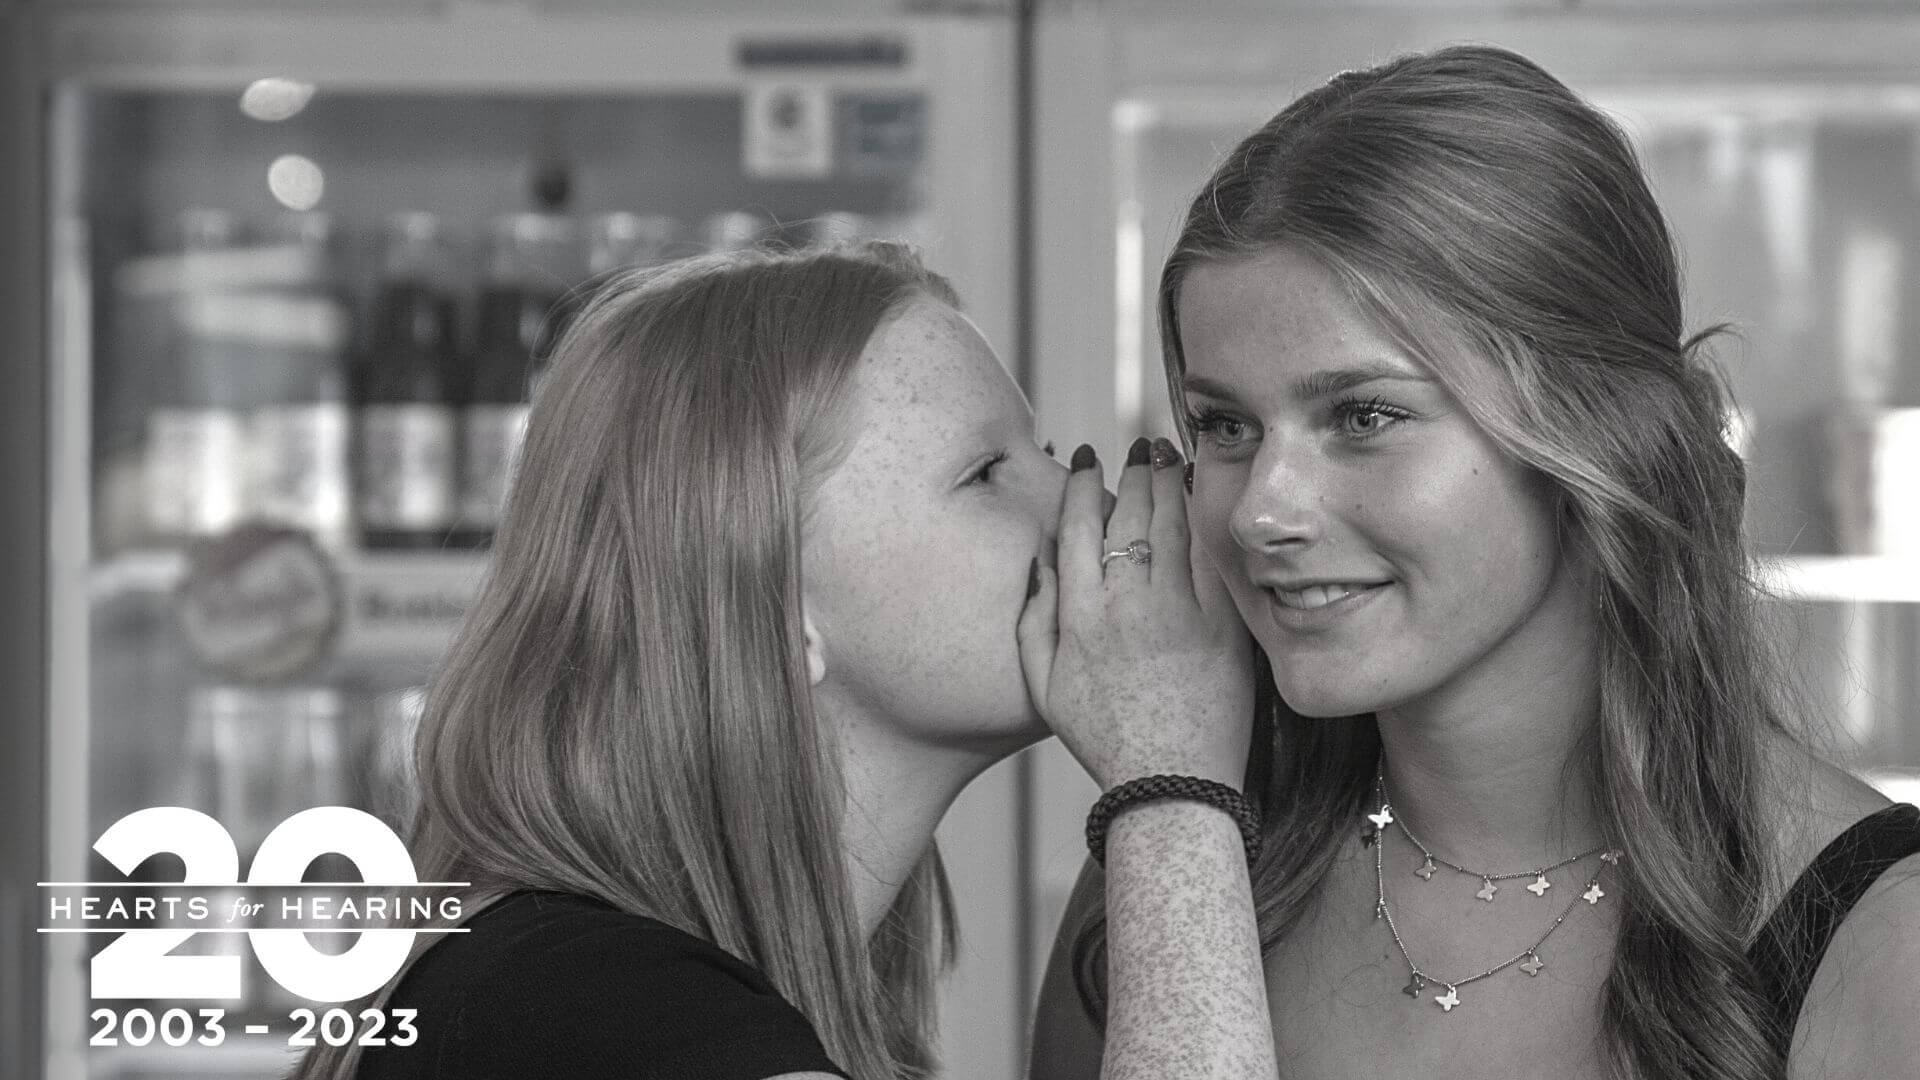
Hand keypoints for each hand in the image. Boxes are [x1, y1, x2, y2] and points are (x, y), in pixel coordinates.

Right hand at [1019, 438, 1255, 790]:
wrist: (1171, 788)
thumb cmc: (1104, 741)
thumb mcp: (1044, 689)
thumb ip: (1031, 623)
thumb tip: (1040, 564)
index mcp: (1079, 618)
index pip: (1078, 528)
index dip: (1083, 485)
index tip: (1088, 460)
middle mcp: (1126, 607)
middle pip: (1129, 516)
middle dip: (1133, 470)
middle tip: (1139, 447)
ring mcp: (1178, 616)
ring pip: (1173, 527)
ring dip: (1171, 482)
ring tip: (1172, 456)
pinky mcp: (1221, 629)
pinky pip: (1214, 562)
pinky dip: (1208, 524)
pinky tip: (1206, 500)